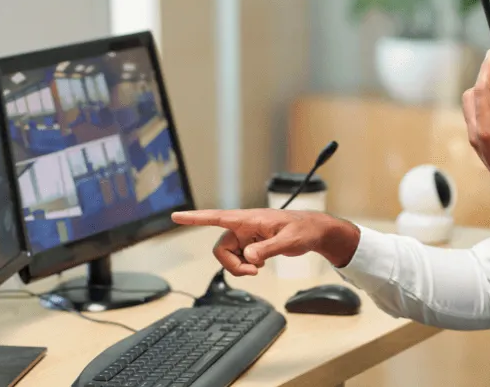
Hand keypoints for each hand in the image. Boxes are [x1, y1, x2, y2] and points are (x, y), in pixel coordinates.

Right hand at [170, 209, 359, 275]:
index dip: (195, 218)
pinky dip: (247, 266)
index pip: (217, 217)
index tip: (175, 216)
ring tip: (260, 266)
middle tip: (253, 273)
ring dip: (241, 267)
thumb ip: (268, 249)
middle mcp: (243, 226)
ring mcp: (246, 236)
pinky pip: (239, 259)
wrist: (314, 232)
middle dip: (232, 265)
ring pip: (229, 256)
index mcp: (249, 219)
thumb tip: (248, 256)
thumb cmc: (303, 230)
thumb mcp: (288, 241)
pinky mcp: (250, 244)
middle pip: (221, 249)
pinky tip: (261, 263)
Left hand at [462, 49, 489, 202]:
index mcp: (485, 130)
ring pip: (473, 108)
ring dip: (488, 96)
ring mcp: (476, 141)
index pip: (481, 91)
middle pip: (471, 97)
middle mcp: (475, 134)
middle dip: (485, 83)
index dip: (486, 69)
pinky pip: (479, 119)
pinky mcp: (481, 145)